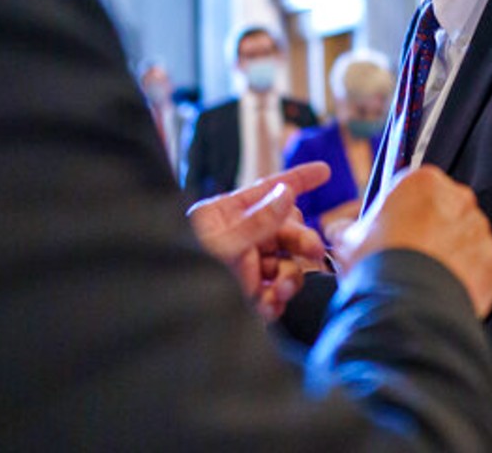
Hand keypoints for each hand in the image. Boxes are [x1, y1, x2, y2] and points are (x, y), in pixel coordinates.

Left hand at [189, 162, 331, 319]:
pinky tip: (266, 307)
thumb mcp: (221, 245)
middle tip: (314, 252)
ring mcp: (245, 267)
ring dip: (289, 278)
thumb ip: (257, 221)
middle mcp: (239, 237)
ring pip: (286, 264)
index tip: (324, 171)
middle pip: (285, 230)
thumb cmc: (181, 273)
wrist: (167, 319)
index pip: (267, 190)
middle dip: (301, 241)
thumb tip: (286, 193)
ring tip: (278, 291)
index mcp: (226, 215)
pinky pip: (277, 292)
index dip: (297, 179)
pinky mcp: (249, 294)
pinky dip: (277, 300)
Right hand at [338, 166, 491, 318]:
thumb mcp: (348, 241)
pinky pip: (481, 265)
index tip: (396, 232)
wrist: (406, 307)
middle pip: (445, 210)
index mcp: (423, 181)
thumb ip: (348, 228)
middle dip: (431, 231)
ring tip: (427, 279)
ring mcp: (479, 229)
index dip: (404, 212)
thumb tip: (338, 229)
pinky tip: (446, 289)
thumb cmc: (376, 267)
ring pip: (466, 238)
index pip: (417, 189)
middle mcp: (457, 198)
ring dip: (451, 254)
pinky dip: (468, 276)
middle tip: (411, 258)